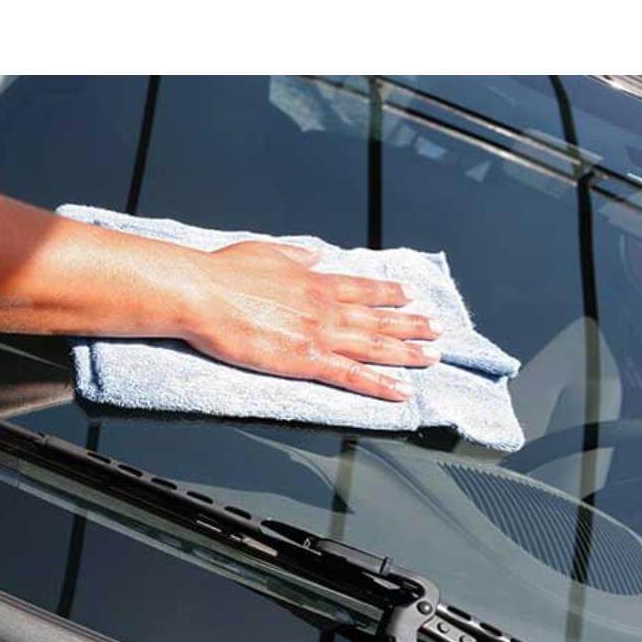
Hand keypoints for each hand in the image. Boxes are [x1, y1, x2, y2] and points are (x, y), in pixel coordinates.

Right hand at [179, 241, 439, 400]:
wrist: (204, 295)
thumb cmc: (224, 273)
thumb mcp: (266, 251)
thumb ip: (295, 255)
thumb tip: (314, 254)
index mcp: (314, 280)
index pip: (363, 288)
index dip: (389, 294)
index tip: (410, 296)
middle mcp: (325, 306)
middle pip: (378, 318)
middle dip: (412, 325)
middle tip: (438, 330)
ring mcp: (320, 334)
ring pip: (375, 346)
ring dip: (407, 353)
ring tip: (432, 357)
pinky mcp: (306, 361)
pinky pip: (353, 376)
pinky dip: (380, 384)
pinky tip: (401, 390)